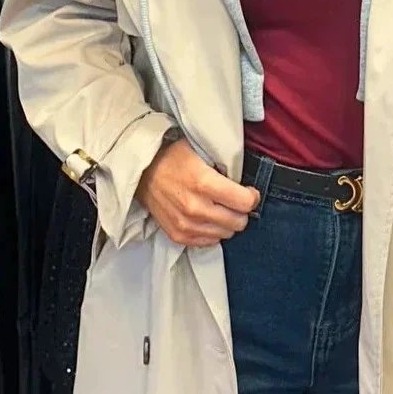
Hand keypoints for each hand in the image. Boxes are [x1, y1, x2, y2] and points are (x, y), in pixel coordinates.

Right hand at [136, 136, 259, 245]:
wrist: (141, 172)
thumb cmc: (173, 157)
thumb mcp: (201, 151)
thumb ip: (225, 167)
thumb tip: (246, 185)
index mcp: (203, 182)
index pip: (245, 202)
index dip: (251, 196)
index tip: (247, 191)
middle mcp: (195, 207)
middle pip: (239, 222)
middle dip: (240, 211)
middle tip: (233, 201)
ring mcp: (186, 225)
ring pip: (227, 234)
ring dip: (227, 222)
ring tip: (218, 208)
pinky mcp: (178, 235)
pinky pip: (210, 242)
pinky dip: (212, 231)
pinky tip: (206, 217)